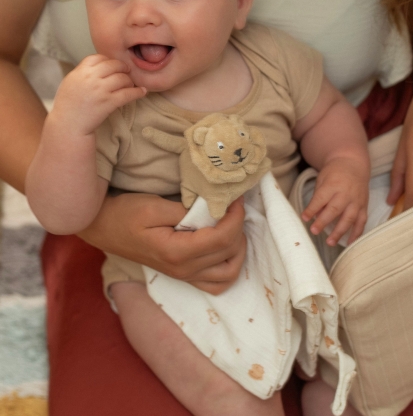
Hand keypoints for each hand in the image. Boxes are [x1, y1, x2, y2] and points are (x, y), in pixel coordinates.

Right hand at [51, 55, 145, 135]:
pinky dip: (138, 92)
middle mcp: (90, 78)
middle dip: (123, 68)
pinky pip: (128, 94)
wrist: (68, 125)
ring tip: (130, 85)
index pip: (99, 57)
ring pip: (123, 78)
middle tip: (127, 73)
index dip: (109, 61)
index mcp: (80, 71)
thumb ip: (84, 72)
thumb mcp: (71, 82)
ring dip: (129, 81)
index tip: (113, 66)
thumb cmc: (68, 104)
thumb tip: (101, 65)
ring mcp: (100, 90)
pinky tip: (142, 91)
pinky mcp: (109, 102)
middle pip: (114, 65)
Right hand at [79, 193, 246, 294]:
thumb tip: (215, 210)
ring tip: (231, 226)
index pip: (223, 238)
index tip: (236, 198)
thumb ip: (187, 211)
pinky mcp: (184, 276)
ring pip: (229, 273)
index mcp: (177, 252)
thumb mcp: (155, 206)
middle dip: (239, 226)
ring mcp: (185, 276)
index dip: (236, 216)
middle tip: (233, 206)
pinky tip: (224, 246)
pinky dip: (228, 266)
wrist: (104, 228)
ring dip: (238, 249)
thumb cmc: (126, 213)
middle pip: (230, 253)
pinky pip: (217, 283)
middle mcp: (184, 270)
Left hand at [302, 157, 368, 246]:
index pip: (321, 198)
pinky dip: (356, 233)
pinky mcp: (364, 206)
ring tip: (330, 242)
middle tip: (314, 231)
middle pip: (335, 209)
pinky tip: (349, 243)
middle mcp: (346, 193)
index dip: (312, 209)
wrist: (353, 164)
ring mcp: (357, 201)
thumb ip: (318, 196)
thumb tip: (314, 216)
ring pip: (349, 218)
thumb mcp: (322, 179)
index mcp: (333, 184)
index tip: (304, 218)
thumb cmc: (334, 172)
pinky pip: (361, 221)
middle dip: (324, 222)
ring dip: (340, 232)